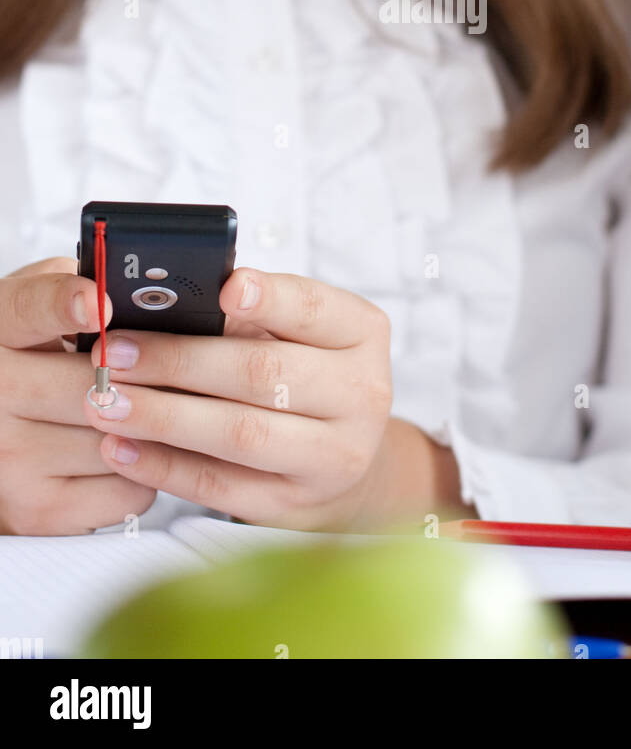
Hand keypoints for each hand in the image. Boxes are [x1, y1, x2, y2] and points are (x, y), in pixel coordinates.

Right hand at [0, 257, 157, 534]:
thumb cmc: (33, 356)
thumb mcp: (41, 306)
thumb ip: (80, 285)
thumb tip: (143, 288)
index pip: (30, 310)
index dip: (67, 305)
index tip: (100, 303)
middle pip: (89, 384)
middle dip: (145, 373)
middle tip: (183, 361)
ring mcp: (13, 460)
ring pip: (118, 437)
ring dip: (156, 422)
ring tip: (160, 403)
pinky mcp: (39, 510)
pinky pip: (127, 488)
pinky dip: (148, 468)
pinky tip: (137, 445)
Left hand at [85, 267, 394, 530]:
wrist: (343, 455)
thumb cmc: (305, 373)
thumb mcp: (297, 330)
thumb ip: (248, 314)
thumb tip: (165, 303)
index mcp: (362, 333)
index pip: (313, 308)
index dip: (270, 297)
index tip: (222, 287)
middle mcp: (362, 393)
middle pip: (265, 374)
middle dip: (180, 362)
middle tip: (117, 355)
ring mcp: (334, 455)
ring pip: (241, 433)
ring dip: (164, 416)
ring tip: (108, 402)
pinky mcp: (294, 504)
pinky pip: (221, 485)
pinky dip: (164, 466)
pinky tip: (122, 447)